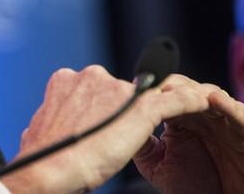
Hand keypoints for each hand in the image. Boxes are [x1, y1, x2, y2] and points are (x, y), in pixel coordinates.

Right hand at [0, 67, 225, 193]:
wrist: (50, 168)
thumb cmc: (44, 157)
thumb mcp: (42, 127)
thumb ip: (58, 117)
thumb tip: (53, 126)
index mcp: (66, 80)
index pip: (94, 87)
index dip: (103, 105)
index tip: (106, 122)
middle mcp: (91, 76)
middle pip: (120, 90)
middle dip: (127, 108)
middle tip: (130, 131)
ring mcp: (116, 89)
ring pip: (148, 93)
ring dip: (159, 105)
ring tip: (168, 121)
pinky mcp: (141, 106)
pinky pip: (174, 100)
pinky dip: (189, 101)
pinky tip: (201, 105)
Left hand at [134, 76, 243, 193]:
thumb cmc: (193, 186)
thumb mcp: (157, 164)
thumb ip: (141, 142)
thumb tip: (119, 122)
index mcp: (183, 119)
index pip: (168, 94)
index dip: (154, 89)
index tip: (136, 86)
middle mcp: (205, 116)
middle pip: (189, 90)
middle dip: (174, 86)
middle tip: (158, 86)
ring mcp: (228, 123)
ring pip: (215, 96)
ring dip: (198, 92)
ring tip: (181, 92)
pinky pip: (242, 117)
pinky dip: (228, 106)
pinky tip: (214, 100)